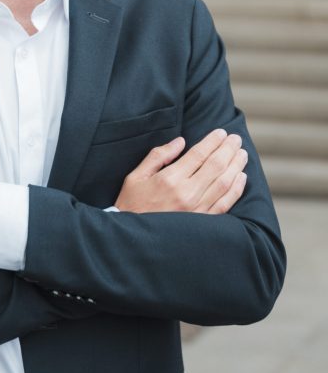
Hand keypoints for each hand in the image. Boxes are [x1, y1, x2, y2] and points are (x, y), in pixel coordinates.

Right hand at [114, 128, 247, 214]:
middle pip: (216, 166)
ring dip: (235, 166)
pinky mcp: (203, 223)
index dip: (212, 141)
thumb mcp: (136, 176)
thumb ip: (158, 156)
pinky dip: (236, 190)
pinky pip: (225, 204)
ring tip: (241, 154)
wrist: (133, 240)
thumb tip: (180, 142)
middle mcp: (187, 193)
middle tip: (236, 138)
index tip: (221, 132)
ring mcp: (197, 210)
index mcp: (170, 179)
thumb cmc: (131, 205)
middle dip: (228, 149)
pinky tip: (241, 178)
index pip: (199, 154)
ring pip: (224, 183)